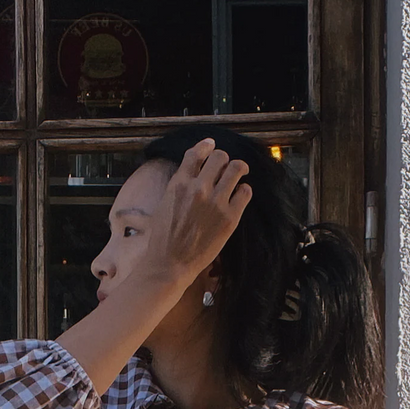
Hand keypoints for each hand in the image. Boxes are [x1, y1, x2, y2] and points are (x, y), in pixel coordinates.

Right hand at [144, 139, 251, 290]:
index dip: (206, 146)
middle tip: (226, 167)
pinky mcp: (230, 217)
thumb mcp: (164, 203)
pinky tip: (240, 194)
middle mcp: (199, 188)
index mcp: (180, 183)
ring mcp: (216, 202)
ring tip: (240, 173)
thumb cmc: (164, 239)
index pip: (196, 153)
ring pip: (236, 168)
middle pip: (219, 156)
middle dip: (223, 159)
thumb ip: (179, 185)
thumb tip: (192, 174)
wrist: (170, 263)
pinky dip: (244, 190)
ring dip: (239, 168)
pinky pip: (245, 192)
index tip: (211, 145)